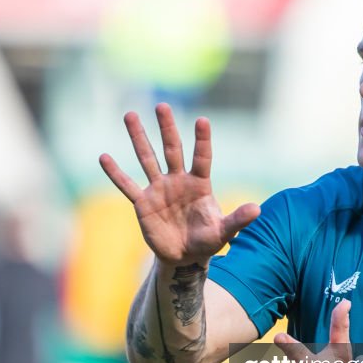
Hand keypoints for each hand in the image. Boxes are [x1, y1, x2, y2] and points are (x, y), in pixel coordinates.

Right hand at [99, 103, 259, 264]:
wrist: (184, 256)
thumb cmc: (207, 241)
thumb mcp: (223, 232)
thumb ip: (237, 219)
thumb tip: (258, 209)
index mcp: (199, 184)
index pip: (202, 157)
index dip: (202, 140)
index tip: (202, 120)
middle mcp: (178, 180)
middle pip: (172, 149)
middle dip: (167, 128)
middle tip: (162, 105)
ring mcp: (159, 189)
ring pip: (147, 159)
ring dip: (138, 138)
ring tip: (130, 115)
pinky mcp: (143, 203)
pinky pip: (127, 185)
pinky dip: (115, 173)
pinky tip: (103, 157)